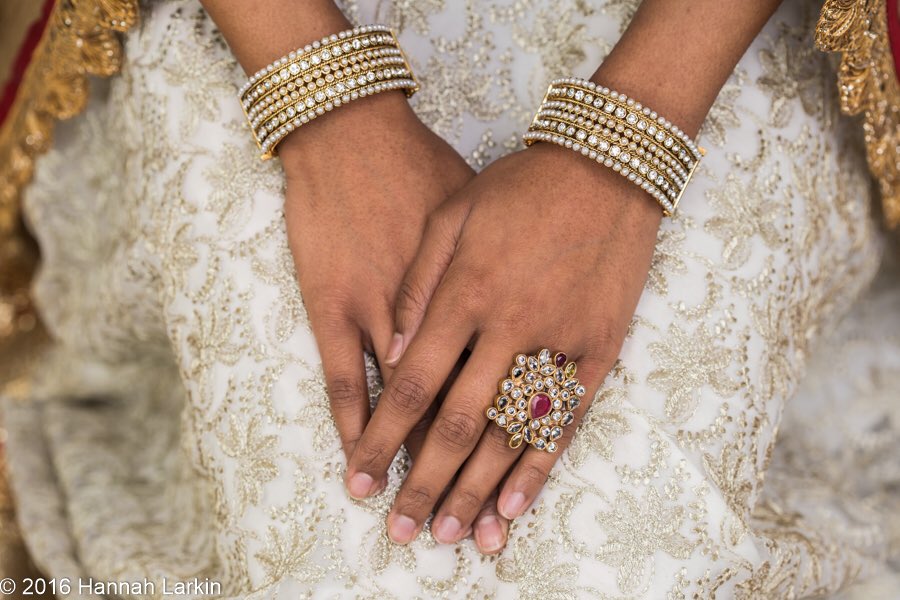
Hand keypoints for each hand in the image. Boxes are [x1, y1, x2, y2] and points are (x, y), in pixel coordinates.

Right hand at [280, 92, 473, 487]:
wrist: (356, 130)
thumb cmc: (425, 166)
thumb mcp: (478, 215)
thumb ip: (496, 276)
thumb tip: (517, 324)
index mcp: (480, 294)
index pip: (497, 384)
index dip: (501, 442)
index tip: (506, 486)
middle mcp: (438, 314)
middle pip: (456, 406)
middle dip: (460, 471)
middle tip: (463, 519)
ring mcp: (379, 311)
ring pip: (403, 404)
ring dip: (407, 460)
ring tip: (411, 506)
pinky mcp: (331, 304)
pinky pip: (344, 378)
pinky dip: (352, 421)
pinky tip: (357, 456)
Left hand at [345, 143, 661, 551]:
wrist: (606, 164)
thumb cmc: (521, 186)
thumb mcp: (453, 214)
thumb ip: (418, 284)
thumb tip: (391, 351)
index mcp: (464, 294)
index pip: (410, 386)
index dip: (380, 440)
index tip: (359, 480)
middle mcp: (508, 327)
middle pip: (458, 425)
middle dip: (425, 484)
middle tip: (403, 533)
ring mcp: (559, 341)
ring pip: (513, 434)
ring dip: (481, 490)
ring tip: (457, 536)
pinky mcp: (600, 348)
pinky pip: (567, 419)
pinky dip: (541, 466)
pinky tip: (518, 505)